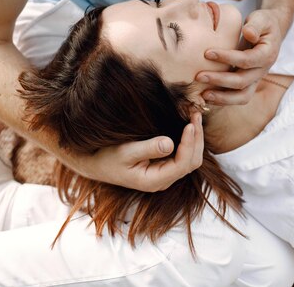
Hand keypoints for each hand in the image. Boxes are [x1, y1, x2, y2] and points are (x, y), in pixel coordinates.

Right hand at [76, 112, 203, 191]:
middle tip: (196, 114)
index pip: (182, 165)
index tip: (189, 124)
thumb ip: (148, 148)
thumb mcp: (125, 151)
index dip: (189, 144)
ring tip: (194, 116)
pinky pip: (184, 154)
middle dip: (197, 139)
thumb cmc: (108, 157)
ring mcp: (165, 173)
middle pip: (192, 162)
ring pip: (191, 159)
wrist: (96, 163)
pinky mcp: (164, 164)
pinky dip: (189, 139)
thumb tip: (170, 143)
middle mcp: (163, 179)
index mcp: (154, 180)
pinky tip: (188, 123)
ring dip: (196, 138)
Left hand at [196, 9, 282, 104]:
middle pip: (242, 82)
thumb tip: (248, 33)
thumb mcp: (261, 19)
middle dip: (220, 80)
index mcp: (267, 54)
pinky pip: (238, 97)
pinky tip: (207, 97)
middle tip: (199, 76)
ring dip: (222, 97)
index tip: (207, 53)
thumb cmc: (263, 23)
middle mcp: (263, 70)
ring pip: (242, 96)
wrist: (270, 32)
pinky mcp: (249, 83)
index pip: (246, 60)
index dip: (227, 58)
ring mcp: (256, 79)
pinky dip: (223, 100)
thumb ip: (255, 25)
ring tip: (203, 95)